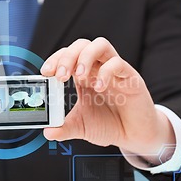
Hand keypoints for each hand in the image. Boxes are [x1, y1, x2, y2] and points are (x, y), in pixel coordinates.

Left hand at [41, 38, 174, 161]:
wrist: (134, 136)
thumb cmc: (109, 125)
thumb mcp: (82, 127)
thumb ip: (64, 128)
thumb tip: (48, 132)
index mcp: (83, 76)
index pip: (66, 55)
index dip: (55, 59)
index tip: (45, 73)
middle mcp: (98, 69)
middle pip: (81, 45)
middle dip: (67, 57)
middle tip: (60, 76)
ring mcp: (114, 71)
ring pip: (100, 45)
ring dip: (86, 57)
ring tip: (80, 76)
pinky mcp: (130, 78)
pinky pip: (118, 63)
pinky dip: (106, 72)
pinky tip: (100, 87)